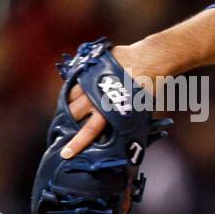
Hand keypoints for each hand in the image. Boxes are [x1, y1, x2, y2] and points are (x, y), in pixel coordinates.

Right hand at [60, 44, 150, 158]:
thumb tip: (116, 135)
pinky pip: (75, 84)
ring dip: (69, 108)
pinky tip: (75, 97)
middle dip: (68, 125)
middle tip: (63, 132)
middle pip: (73, 115)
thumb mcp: (138, 111)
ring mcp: (89, 82)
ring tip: (69, 115)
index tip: (65, 153)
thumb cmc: (149, 89)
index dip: (76, 144)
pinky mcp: (88, 70)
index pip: (88, 132)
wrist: (151, 60)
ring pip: (71, 99)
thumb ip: (123, 122)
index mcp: (109, 111)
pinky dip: (74, 92)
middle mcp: (95, 98)